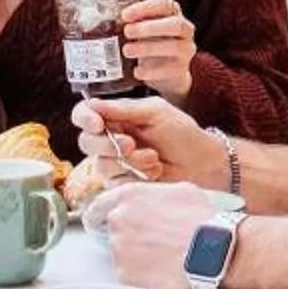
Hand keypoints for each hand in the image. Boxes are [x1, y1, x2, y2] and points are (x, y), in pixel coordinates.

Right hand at [71, 94, 226, 190]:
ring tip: (154, 159)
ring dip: (129, 161)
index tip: (97, 124)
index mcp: (116, 117)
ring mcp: (116, 164)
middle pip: (86, 142)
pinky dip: (134, 176)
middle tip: (130, 145)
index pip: (84, 114)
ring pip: (100, 164)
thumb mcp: (155, 112)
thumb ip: (123, 109)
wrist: (203, 164)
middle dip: (107, 144)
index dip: (84, 118)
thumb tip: (91, 104)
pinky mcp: (122, 184)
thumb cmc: (182, 134)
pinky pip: (114, 182)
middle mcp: (111, 139)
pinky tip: (153, 172)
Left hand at [92, 183, 217, 288]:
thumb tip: (148, 201)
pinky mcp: (126, 275)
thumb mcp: (180, 191)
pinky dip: (143, 274)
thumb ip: (152, 195)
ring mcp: (119, 249)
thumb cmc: (203, 219)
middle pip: (112, 231)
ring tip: (164, 256)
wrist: (215, 250)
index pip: (98, 206)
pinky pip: (130, 274)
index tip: (102, 223)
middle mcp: (118, 220)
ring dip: (136, 256)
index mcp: (128, 196)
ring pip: (121, 254)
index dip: (100, 216)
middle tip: (151, 243)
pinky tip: (164, 269)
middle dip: (127, 237)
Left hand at [117, 0, 198, 99]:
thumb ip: (128, 22)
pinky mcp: (181, 70)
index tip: (125, 15)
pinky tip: (137, 71)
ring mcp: (186, 50)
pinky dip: (151, 71)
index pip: (165, 4)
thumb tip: (94, 20)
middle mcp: (184, 30)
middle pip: (175, 25)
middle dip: (149, 28)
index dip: (145, 8)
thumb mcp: (141, 28)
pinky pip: (170, 70)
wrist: (166, 72)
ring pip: (174, 47)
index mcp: (173, 13)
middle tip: (127, 32)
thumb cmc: (149, 43)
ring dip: (148, 48)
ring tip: (127, 51)